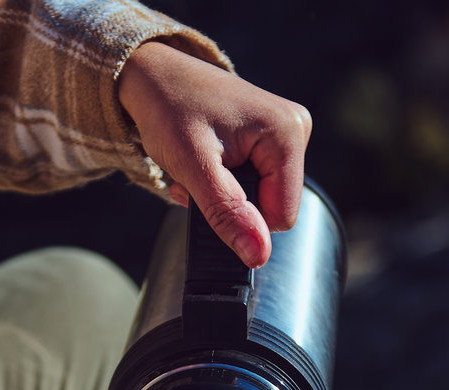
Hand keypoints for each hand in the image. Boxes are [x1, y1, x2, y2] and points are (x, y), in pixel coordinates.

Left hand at [118, 41, 312, 267]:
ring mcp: (286, 131)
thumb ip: (227, 212)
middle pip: (273, 206)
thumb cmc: (168, 107)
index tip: (206, 194)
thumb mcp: (193, 166)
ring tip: (199, 168)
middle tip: (196, 179)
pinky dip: (227, 181)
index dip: (242, 219)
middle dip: (231, 205)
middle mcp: (296, 129)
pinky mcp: (273, 137)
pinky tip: (208, 161)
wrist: (153, 74)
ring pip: (263, 197)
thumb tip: (258, 255)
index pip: (282, 216)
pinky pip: (258, 181)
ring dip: (225, 194)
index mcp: (286, 133)